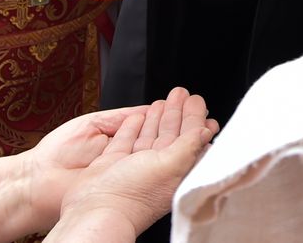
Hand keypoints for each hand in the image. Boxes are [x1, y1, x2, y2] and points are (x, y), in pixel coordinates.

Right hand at [42, 89, 216, 240]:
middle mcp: (156, 169)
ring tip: (162, 100)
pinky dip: (132, 126)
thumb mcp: (171, 166)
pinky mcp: (113, 164)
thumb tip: (206, 132)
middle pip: (170, 134)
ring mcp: (134, 166)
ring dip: (157, 117)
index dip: (194, 119)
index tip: (197, 102)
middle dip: (177, 112)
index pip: (190, 139)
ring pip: (149, 135)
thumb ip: (189, 146)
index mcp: (175, 171)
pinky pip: (125, 140)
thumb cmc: (135, 195)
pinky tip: (138, 115)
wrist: (96, 210)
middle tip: (181, 93)